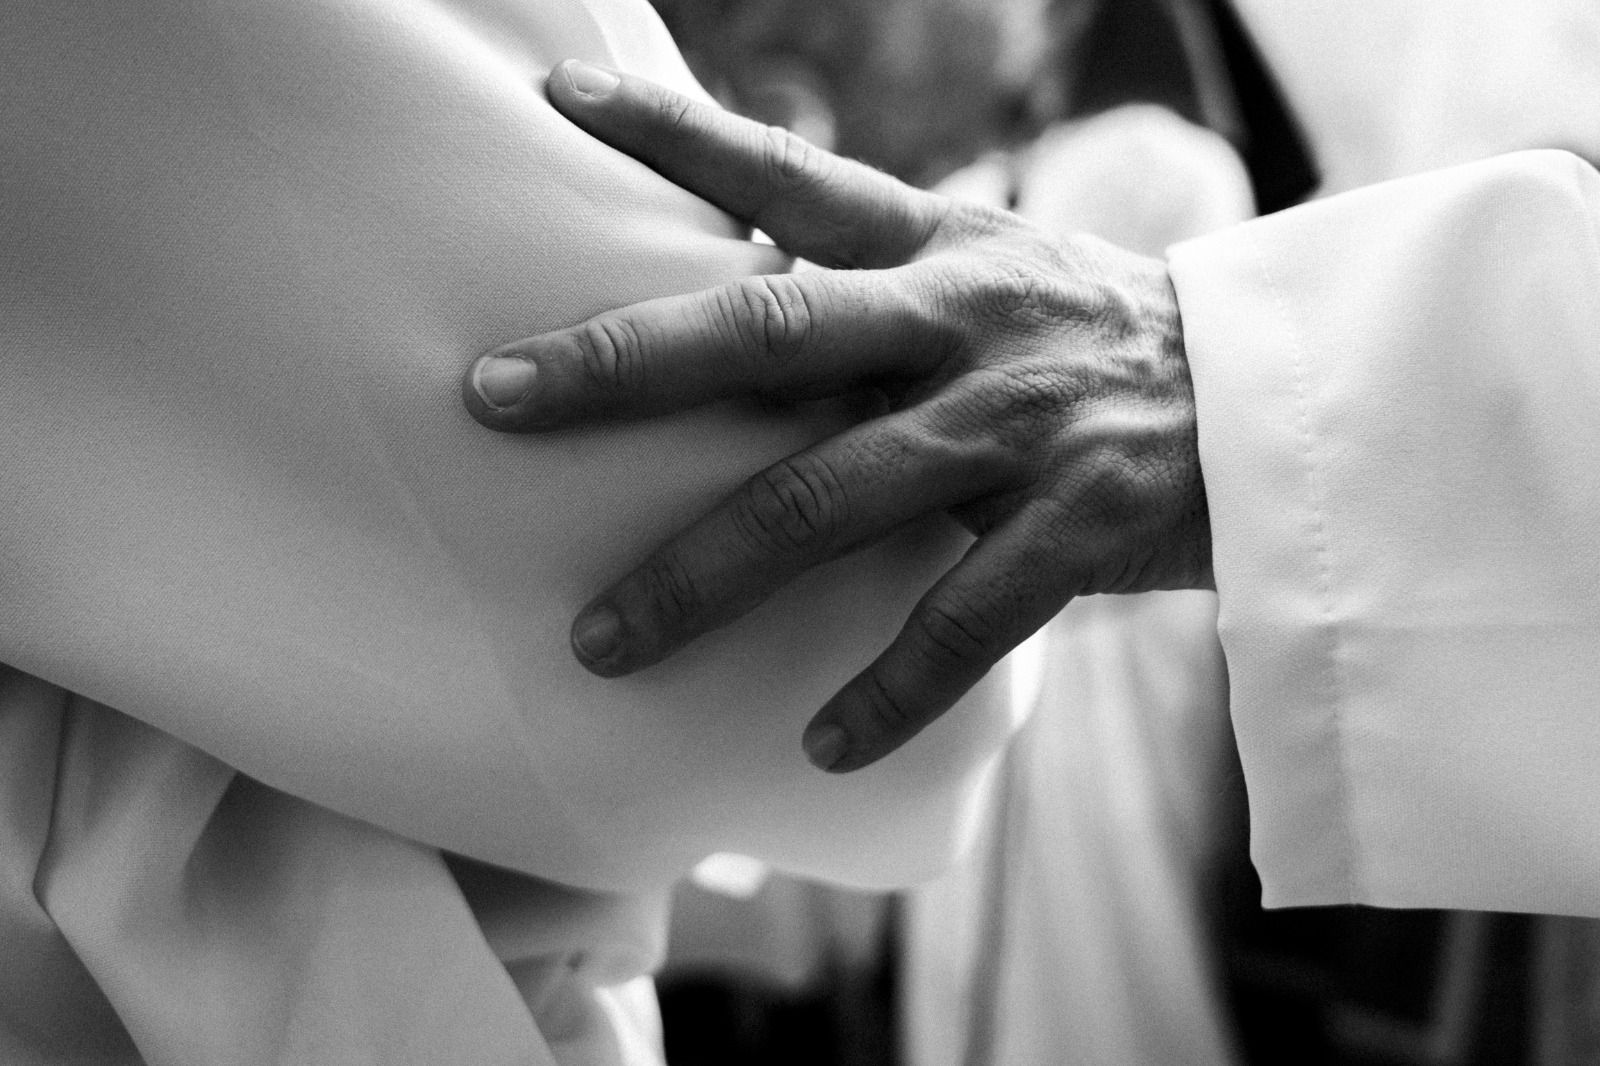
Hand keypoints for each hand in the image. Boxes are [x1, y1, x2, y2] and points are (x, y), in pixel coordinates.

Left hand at [463, 60, 1212, 771]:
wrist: (1271, 391)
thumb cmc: (1091, 332)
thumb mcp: (987, 271)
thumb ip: (870, 285)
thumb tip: (726, 302)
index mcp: (934, 247)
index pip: (789, 175)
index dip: (677, 133)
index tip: (562, 101)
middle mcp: (962, 322)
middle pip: (770, 334)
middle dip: (625, 365)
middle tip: (492, 399)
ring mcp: (1019, 424)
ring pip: (831, 497)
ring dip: (706, 575)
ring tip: (603, 645)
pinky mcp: (1080, 525)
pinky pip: (963, 621)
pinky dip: (886, 690)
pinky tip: (817, 745)